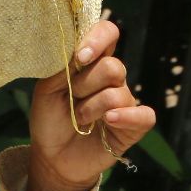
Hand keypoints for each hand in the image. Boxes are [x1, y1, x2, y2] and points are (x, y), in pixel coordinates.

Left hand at [27, 20, 156, 190]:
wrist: (52, 157)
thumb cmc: (50, 119)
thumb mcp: (46, 90)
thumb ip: (61, 68)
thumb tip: (78, 51)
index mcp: (91, 63)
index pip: (107, 34)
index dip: (98, 39)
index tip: (81, 57)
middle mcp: (112, 80)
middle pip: (113, 67)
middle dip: (85, 85)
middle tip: (70, 99)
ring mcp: (125, 102)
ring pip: (118, 93)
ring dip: (90, 108)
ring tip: (79, 120)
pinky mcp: (133, 126)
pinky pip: (144, 115)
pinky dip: (126, 116)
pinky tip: (109, 121)